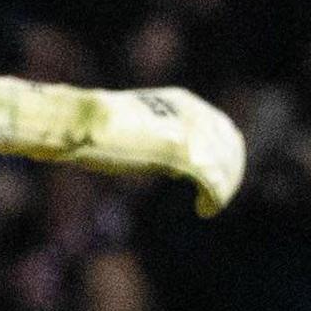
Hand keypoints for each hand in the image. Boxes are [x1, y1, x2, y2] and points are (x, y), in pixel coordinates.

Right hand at [0, 76, 247, 214]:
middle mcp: (192, 112)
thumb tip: (174, 167)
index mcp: (183, 101)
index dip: (225, 154)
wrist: (79, 123)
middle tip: (215, 197)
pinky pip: (214, 181)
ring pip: (226, 165)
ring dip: (223, 189)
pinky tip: (204, 209)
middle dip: (229, 173)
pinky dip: (215, 198)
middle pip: (230, 145)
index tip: (214, 178)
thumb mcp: (138, 130)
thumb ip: (160, 140)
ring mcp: (190, 131)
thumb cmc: (98, 128)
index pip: (221, 128)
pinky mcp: (182, 153)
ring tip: (207, 206)